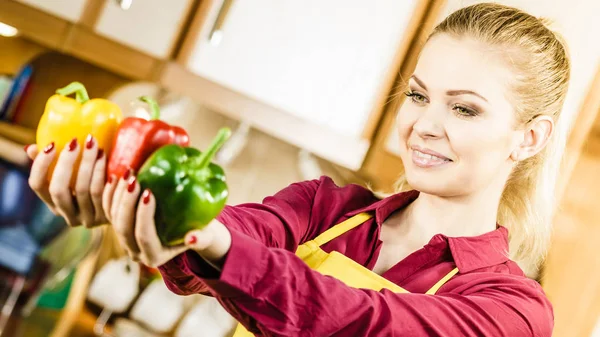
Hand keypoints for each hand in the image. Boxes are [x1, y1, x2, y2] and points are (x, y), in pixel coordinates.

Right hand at [27, 136, 108, 226]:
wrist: (124, 206)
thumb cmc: (95, 182)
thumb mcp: (74, 176)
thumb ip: (55, 164)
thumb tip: (31, 148)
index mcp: (53, 203)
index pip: (37, 185)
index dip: (40, 165)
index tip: (52, 144)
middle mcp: (67, 215)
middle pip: (58, 189)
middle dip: (66, 162)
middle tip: (76, 141)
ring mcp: (86, 218)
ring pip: (83, 190)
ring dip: (89, 164)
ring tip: (97, 145)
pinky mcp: (105, 217)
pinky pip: (102, 194)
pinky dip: (103, 174)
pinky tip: (109, 159)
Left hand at [107, 173, 231, 267]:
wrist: (190, 229)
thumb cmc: (200, 231)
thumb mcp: (206, 236)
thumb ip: (201, 239)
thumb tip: (192, 238)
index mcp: (154, 257)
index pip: (144, 237)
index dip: (144, 216)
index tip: (149, 193)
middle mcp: (136, 251)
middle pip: (124, 228)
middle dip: (127, 202)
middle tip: (135, 179)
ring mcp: (125, 239)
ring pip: (113, 218)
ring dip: (118, 195)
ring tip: (129, 173)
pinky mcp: (119, 226)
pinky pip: (106, 211)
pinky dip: (110, 194)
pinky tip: (116, 177)